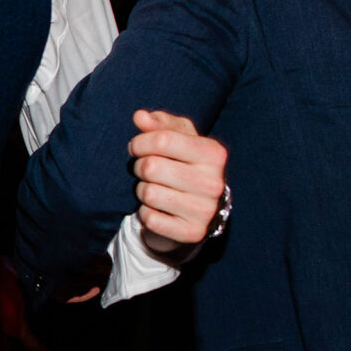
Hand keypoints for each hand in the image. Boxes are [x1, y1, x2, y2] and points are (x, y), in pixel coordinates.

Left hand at [129, 110, 228, 252]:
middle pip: (151, 167)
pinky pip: (150, 218)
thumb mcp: (178, 138)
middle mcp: (214, 182)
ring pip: (148, 193)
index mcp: (214, 154)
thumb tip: (140, 117)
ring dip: (141, 190)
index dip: (140, 142)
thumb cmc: (183, 165)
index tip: (136, 147)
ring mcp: (205, 210)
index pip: (163, 139)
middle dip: (139, 167)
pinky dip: (146, 212)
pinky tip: (157, 208)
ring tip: (152, 188)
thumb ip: (159, 124)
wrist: (196, 209)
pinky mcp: (192, 233)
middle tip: (144, 170)